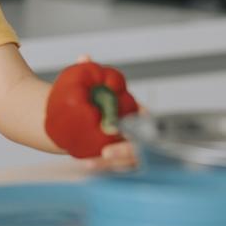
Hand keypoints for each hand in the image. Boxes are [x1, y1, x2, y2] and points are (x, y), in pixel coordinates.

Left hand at [70, 52, 139, 170]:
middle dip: (124, 151)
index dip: (137, 127)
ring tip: (90, 162)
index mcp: (136, 113)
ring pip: (129, 161)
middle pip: (140, 146)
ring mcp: (130, 149)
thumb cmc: (90, 101)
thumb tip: (84, 57)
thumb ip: (89, 71)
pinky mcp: (119, 161)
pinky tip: (88, 165)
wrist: (80, 119)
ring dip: (112, 164)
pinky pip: (117, 168)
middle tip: (104, 151)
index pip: (145, 120)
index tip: (118, 129)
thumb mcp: (91, 85)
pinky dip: (104, 168)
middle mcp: (137, 133)